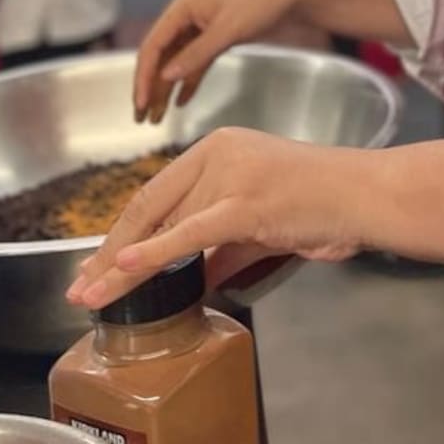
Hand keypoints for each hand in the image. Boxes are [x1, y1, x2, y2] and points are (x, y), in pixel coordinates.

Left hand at [65, 128, 367, 309]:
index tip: (96, 266)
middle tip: (80, 288)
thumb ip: (220, 247)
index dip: (121, 233)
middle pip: (149, 207)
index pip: (156, 193)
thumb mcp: (257, 222)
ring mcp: (231, 174)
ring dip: (121, 267)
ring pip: (164, 224)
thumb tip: (191, 280)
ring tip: (92, 296)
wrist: (363, 194)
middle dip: (109, 254)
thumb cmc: (320, 204)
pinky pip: (191, 233)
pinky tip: (125, 271)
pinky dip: (154, 253)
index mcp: (218, 147)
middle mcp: (218, 152)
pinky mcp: (246, 200)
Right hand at [134, 0, 306, 122]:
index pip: (153, 47)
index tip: (140, 103)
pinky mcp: (217, 39)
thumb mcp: (229, 29)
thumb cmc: (262, 2)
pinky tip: (181, 103)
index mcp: (183, 8)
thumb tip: (165, 77)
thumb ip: (197, 54)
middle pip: (160, 57)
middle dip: (149, 88)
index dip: (143, 77)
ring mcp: (202, 29)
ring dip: (165, 90)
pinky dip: (187, 83)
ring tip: (156, 118)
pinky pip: (195, 65)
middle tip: (140, 118)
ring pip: (176, 64)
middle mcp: (188, 17)